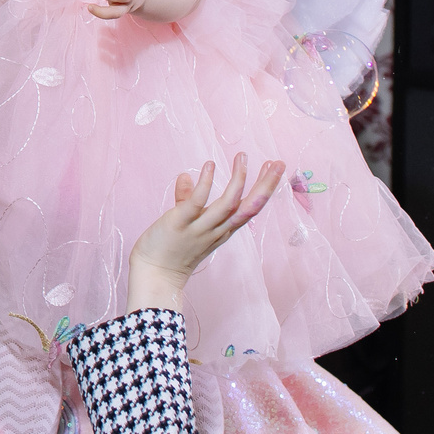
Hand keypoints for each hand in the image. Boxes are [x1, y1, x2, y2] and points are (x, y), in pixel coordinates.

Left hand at [127, 154, 286, 312]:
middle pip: (249, 208)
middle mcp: (217, 230)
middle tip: (279, 163)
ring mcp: (200, 228)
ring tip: (243, 157)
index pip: (249, 208)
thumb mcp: (184, 222)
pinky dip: (205, 184)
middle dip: (266, 186)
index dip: (264, 189)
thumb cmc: (168, 249)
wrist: (154, 276)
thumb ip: (186, 198)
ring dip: (239, 180)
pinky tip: (210, 165)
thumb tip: (186, 176)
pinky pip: (197, 203)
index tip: (274, 169)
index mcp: (222, 230)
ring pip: (228, 204)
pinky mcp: (180, 224)